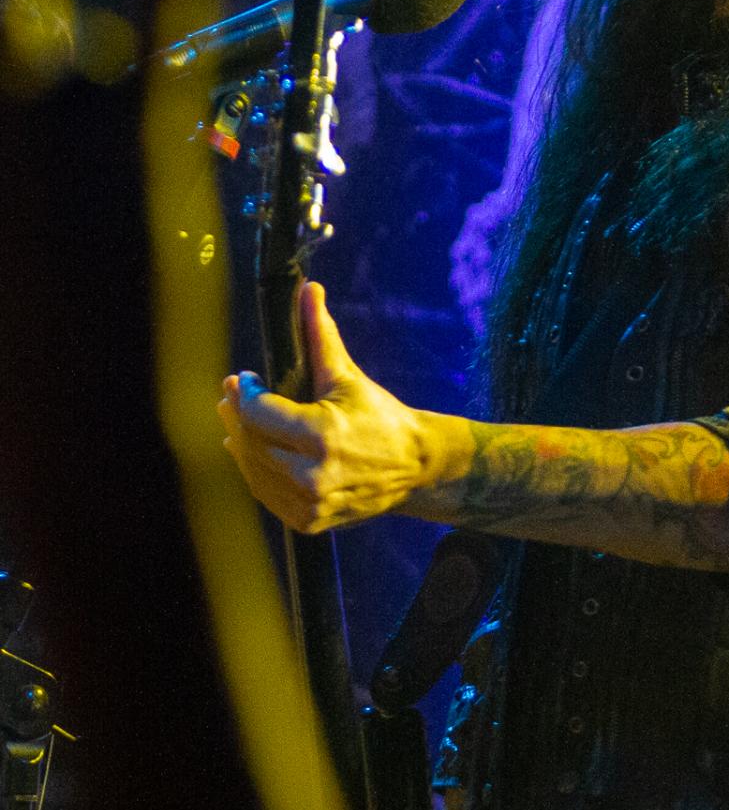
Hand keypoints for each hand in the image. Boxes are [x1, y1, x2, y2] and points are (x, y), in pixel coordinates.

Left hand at [218, 282, 436, 533]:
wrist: (415, 468)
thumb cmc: (381, 416)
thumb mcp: (348, 376)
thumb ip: (321, 335)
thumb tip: (309, 289)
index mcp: (322, 435)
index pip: (257, 413)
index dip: (243, 393)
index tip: (244, 378)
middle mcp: (312, 475)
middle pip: (250, 441)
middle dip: (237, 415)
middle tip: (233, 395)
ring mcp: (309, 503)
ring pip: (253, 470)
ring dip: (241, 442)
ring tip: (239, 421)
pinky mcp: (308, 521)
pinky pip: (266, 494)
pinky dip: (256, 470)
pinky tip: (253, 451)